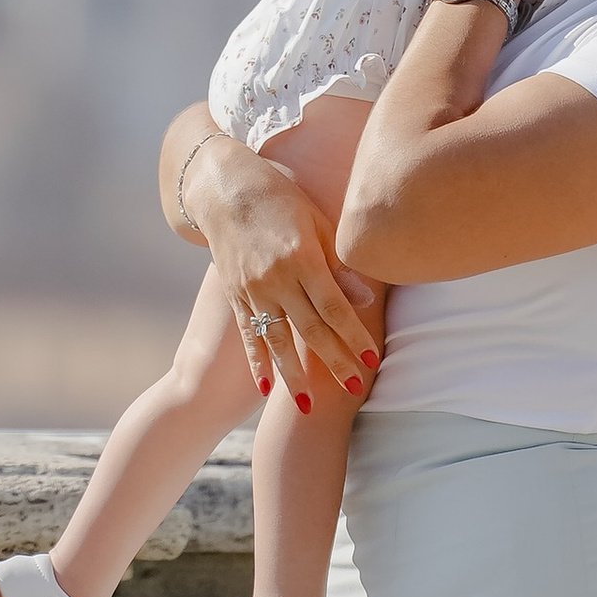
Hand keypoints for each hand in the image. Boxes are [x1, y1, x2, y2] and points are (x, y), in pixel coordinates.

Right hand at [186, 134, 377, 397]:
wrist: (225, 190)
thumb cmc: (281, 199)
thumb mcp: (316, 223)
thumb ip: (338, 263)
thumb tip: (366, 300)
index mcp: (300, 257)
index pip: (333, 306)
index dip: (354, 335)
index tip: (371, 359)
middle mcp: (275, 278)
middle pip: (310, 328)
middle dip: (333, 361)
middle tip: (353, 387)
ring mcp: (251, 290)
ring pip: (277, 340)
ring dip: (293, 375)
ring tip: (308, 406)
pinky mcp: (234, 295)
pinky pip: (249, 335)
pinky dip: (257, 362)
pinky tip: (266, 388)